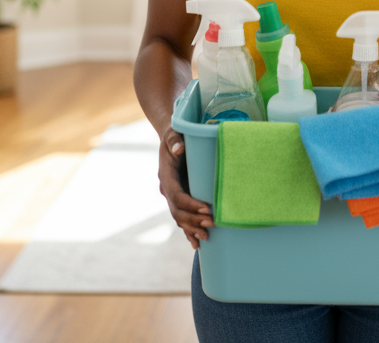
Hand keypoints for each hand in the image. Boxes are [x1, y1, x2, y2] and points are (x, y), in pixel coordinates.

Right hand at [158, 127, 212, 248]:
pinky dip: (188, 232)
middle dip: (194, 220)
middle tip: (212, 223)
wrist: (171, 141)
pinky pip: (183, 219)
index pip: (176, 195)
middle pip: (178, 211)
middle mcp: (167, 189)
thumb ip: (174, 140)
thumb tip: (178, 148)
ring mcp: (173, 196)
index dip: (190, 204)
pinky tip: (197, 244)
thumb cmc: (175, 136)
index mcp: (166, 176)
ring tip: (208, 237)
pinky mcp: (180, 199)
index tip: (207, 208)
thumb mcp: (173, 134)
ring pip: (180, 218)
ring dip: (192, 228)